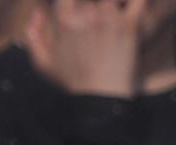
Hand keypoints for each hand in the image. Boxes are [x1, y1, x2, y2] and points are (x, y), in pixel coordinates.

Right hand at [24, 0, 145, 97]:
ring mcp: (109, 19)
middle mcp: (85, 14)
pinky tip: (134, 8)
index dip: (72, 4)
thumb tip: (38, 12)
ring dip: (116, 4)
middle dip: (95, 6)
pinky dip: (138, 3)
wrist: (100, 104)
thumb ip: (35, 37)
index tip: (79, 13)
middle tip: (99, 27)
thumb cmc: (73, 85)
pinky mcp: (130, 27)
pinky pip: (139, 2)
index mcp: (64, 20)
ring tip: (115, 18)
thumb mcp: (45, 65)